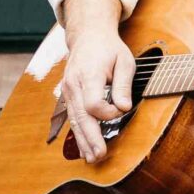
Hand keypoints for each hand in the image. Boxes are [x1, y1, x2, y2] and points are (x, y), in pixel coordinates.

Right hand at [58, 11, 135, 166]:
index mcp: (88, 74)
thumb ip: (123, 85)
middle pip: (80, 117)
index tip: (122, 108)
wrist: (88, 35)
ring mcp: (68, 91)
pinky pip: (72, 117)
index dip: (108, 113)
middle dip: (90, 139)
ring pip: (74, 120)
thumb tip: (124, 108)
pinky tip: (83, 147)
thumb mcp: (124, 61)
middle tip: (99, 156)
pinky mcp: (68, 95)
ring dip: (83, 141)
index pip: (93, 104)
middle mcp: (74, 84)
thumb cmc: (109, 48)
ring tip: (91, 159)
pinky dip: (78, 133)